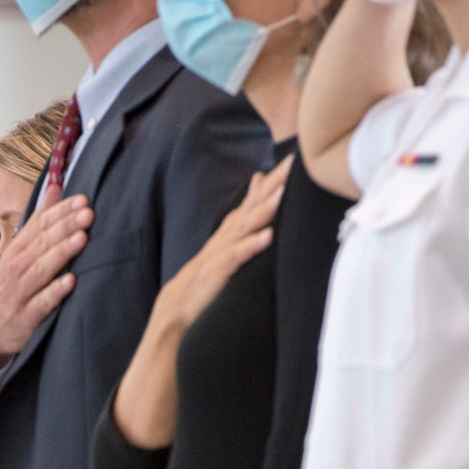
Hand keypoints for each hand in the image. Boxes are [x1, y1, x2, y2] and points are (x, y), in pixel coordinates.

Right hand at [0, 195, 93, 368]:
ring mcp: (19, 293)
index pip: (39, 226)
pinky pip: (41, 303)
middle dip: (65, 227)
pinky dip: (55, 292)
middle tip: (88, 214)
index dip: (60, 212)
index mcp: (16, 250)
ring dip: (61, 253)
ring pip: (41, 269)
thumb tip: (55, 188)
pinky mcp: (25, 317)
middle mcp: (15, 269)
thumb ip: (38, 222)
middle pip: (42, 244)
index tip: (82, 201)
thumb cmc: (11, 287)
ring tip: (81, 239)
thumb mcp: (19, 253)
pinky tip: (70, 281)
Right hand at [155, 158, 291, 342]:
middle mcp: (225, 237)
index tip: (295, 158)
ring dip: (263, 209)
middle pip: (251, 206)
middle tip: (293, 162)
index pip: (253, 201)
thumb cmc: (203, 280)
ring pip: (244, 227)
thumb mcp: (224, 249)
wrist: (174, 310)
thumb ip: (241, 222)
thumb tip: (257, 191)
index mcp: (229, 233)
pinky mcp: (216, 274)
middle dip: (273, 184)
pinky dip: (250, 246)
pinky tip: (267, 236)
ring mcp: (220, 254)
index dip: (273, 180)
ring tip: (282, 192)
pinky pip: (235, 258)